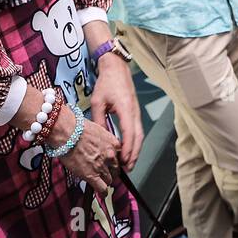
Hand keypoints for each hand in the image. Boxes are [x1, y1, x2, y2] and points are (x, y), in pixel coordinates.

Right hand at [51, 106, 120, 198]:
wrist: (67, 132)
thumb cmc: (77, 128)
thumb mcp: (97, 130)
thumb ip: (104, 141)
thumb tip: (101, 146)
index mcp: (113, 144)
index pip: (119, 157)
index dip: (114, 162)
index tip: (111, 164)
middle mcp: (110, 156)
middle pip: (116, 169)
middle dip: (111, 172)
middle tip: (106, 174)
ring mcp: (102, 166)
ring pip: (109, 179)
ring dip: (105, 181)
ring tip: (101, 182)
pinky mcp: (92, 176)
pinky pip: (102, 188)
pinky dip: (103, 192)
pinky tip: (103, 193)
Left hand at [89, 53, 143, 170]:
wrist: (116, 68)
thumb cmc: (106, 83)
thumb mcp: (97, 102)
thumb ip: (99, 120)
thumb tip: (100, 138)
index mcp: (126, 109)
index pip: (129, 133)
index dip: (127, 149)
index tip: (122, 161)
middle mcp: (134, 112)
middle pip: (138, 137)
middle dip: (134, 154)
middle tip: (128, 169)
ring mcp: (137, 113)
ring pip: (140, 135)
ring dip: (135, 150)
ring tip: (128, 164)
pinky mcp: (135, 113)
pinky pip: (137, 130)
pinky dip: (134, 142)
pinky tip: (128, 150)